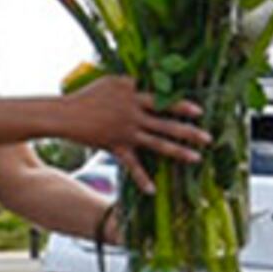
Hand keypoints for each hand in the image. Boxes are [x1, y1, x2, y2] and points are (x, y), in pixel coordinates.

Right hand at [57, 75, 210, 178]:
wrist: (64, 114)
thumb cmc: (87, 96)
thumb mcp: (111, 82)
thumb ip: (132, 82)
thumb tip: (146, 80)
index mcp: (133, 96)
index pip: (163, 100)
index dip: (181, 106)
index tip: (200, 112)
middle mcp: (133, 114)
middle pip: (166, 123)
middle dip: (189, 131)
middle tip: (208, 138)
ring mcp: (126, 132)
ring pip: (157, 143)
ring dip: (178, 151)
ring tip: (196, 158)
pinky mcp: (115, 147)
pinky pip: (132, 165)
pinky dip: (142, 178)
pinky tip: (153, 191)